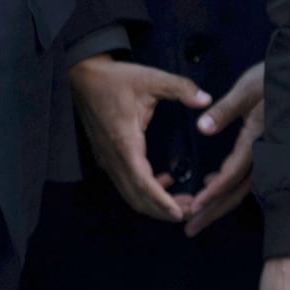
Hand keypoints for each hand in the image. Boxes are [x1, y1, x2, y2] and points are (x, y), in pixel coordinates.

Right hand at [68, 54, 211, 222]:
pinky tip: (165, 180)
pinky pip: (126, 184)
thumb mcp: (151, 78)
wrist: (83, 76)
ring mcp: (107, 160)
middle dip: (163, 211)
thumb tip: (206, 99)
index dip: (161, 201)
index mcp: (125, 141)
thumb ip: (180, 88)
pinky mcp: (106, 158)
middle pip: (137, 198)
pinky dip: (145, 192)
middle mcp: (113, 157)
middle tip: (192, 210)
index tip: (181, 213)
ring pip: (130, 195)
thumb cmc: (116, 79)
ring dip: (155, 204)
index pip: (143, 182)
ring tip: (183, 202)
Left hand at [185, 61, 265, 236]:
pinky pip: (247, 177)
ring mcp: (268, 155)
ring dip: (219, 202)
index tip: (194, 207)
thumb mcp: (246, 90)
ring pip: (241, 187)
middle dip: (212, 211)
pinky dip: (228, 186)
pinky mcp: (267, 151)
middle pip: (236, 191)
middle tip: (189, 229)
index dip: (213, 193)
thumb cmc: (272, 78)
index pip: (232, 175)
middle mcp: (264, 154)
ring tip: (196, 215)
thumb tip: (201, 127)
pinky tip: (211, 183)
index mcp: (257, 141)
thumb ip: (224, 110)